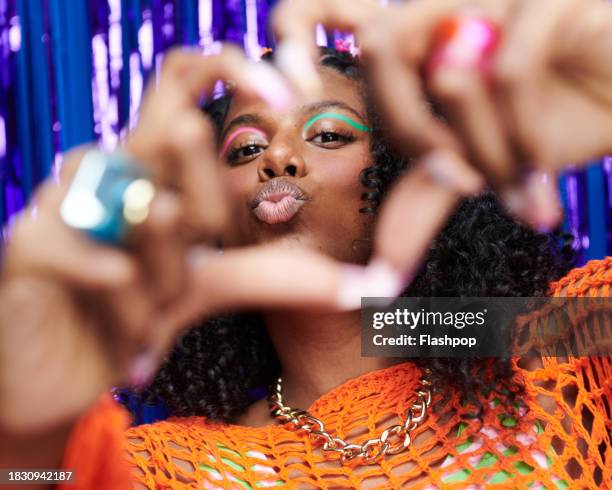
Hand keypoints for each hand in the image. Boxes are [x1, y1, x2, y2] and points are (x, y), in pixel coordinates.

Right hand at [0, 47, 354, 437]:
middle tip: (190, 264)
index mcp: (146, 162)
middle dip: (208, 208)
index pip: (183, 73)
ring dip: (168, 276)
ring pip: (153, 207)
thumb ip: (285, 276)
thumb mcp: (217, 287)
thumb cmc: (140, 318)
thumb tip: (374, 290)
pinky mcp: (28, 248)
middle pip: (174, 131)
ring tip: (145, 321)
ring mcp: (62, 201)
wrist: (64, 377)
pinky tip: (131, 340)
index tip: (288, 96)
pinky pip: (99, 258)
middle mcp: (108, 165)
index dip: (235, 68)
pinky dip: (129, 299)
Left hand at [270, 0, 611, 276]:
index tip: (280, 96)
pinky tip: (536, 196)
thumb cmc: (547, 126)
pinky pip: (510, 77)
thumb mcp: (475, 166)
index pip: (327, 7)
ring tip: (514, 195)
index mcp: (416, 37)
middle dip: (411, 129)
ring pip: (450, 75)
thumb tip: (381, 275)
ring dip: (481, 155)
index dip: (292, 38)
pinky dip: (518, 148)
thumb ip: (421, 197)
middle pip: (384, 46)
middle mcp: (446, 5)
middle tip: (454, 181)